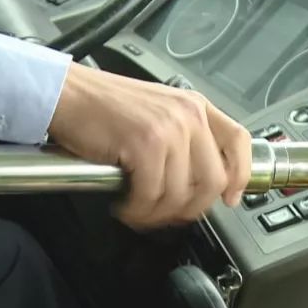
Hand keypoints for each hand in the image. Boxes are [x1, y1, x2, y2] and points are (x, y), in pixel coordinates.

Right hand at [49, 63, 251, 229]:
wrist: (67, 93)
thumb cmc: (102, 106)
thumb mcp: (156, 111)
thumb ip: (182, 137)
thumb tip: (195, 180)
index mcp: (194, 106)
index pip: (238, 141)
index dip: (240, 175)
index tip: (230, 198)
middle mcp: (187, 115)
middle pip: (212, 180)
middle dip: (189, 208)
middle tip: (167, 214)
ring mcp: (168, 130)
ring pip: (180, 194)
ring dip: (157, 213)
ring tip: (138, 210)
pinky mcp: (144, 145)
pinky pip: (151, 195)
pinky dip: (136, 209)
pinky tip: (124, 204)